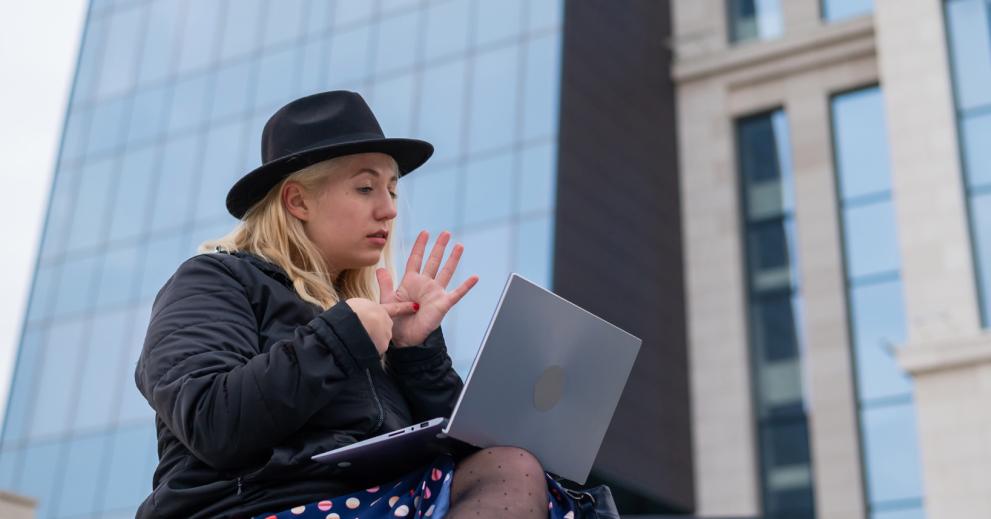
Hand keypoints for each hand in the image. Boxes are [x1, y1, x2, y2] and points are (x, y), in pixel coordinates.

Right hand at [344, 297, 416, 355]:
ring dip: (371, 339)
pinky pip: (375, 349)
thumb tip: (364, 315)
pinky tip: (361, 346)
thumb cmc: (350, 314)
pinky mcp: (383, 347)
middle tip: (361, 329)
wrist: (352, 326)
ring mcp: (385, 335)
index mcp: (380, 310)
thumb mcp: (358, 304)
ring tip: (359, 337)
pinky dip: (369, 349)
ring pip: (380, 339)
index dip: (405, 307)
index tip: (415, 307)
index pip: (395, 309)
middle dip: (375, 330)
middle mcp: (386, 322)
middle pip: (383, 327)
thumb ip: (365, 310)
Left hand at [377, 230, 478, 346]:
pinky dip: (466, 286)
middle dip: (439, 247)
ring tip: (459, 246)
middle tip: (446, 233)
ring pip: (446, 272)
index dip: (420, 246)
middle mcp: (425, 284)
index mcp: (411, 282)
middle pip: (433, 261)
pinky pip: (457, 293)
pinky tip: (475, 277)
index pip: (416, 259)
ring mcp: (435, 293)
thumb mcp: (387, 300)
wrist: (404, 339)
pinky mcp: (443, 304)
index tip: (425, 233)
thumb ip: (385, 284)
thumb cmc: (395, 320)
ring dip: (453, 259)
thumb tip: (380, 268)